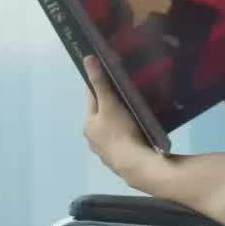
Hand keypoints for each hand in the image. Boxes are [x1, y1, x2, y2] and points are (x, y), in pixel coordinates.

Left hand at [83, 57, 151, 185]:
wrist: (136, 165)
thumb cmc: (122, 132)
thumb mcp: (111, 103)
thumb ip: (100, 82)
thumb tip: (88, 59)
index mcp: (88, 125)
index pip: (91, 98)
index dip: (99, 86)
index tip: (109, 76)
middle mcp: (93, 140)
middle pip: (101, 116)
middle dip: (111, 106)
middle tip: (126, 96)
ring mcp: (105, 152)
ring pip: (111, 131)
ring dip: (119, 123)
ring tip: (133, 115)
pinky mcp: (118, 161)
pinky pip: (121, 143)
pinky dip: (126, 137)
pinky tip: (136, 135)